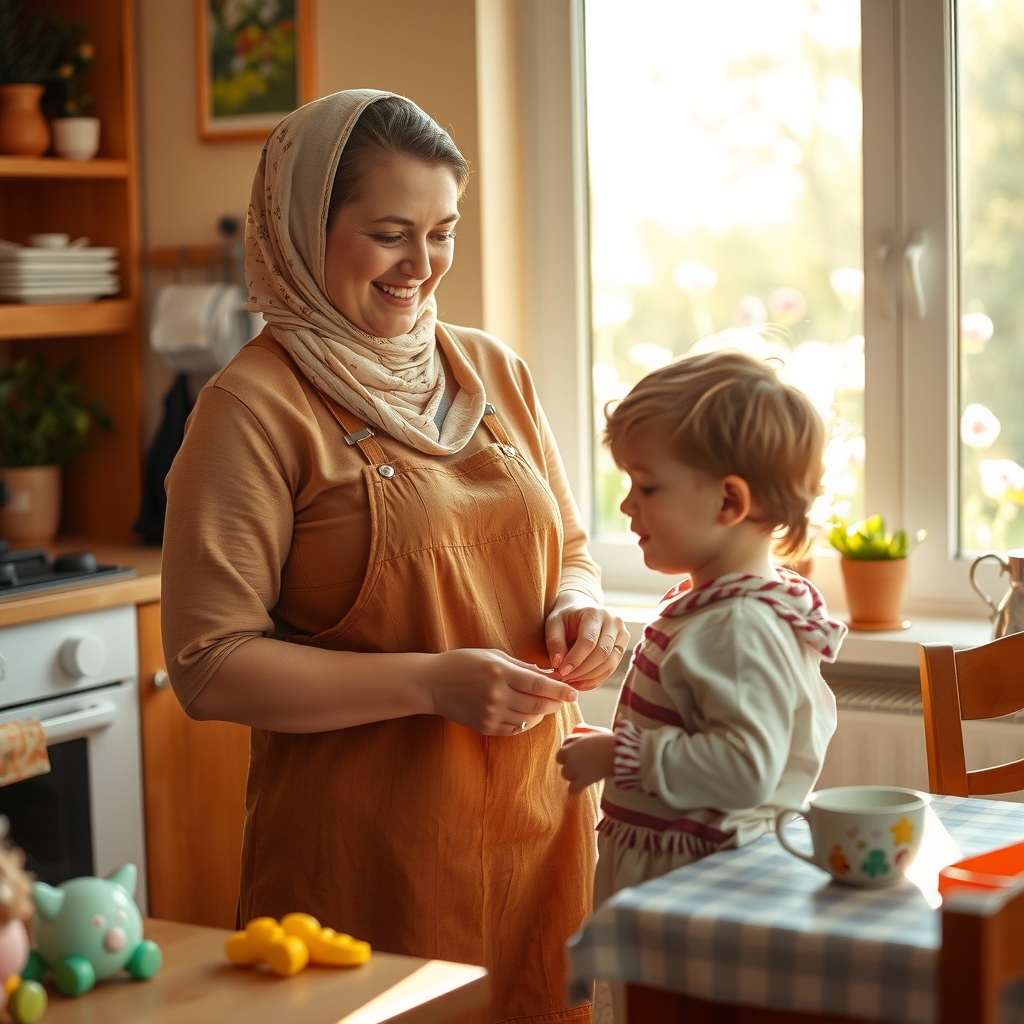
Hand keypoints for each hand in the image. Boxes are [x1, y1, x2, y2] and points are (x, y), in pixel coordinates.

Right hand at [429, 648, 578, 736]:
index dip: (560, 690)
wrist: (432, 683)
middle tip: (564, 699)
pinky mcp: (485, 727)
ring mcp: (491, 714)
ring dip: (541, 713)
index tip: (574, 692)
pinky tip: (526, 714)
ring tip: (545, 705)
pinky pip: (514, 729)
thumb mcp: (493, 655)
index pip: (539, 685)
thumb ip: (521, 666)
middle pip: (538, 704)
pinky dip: (525, 723)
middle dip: (556, 703)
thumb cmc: (464, 663)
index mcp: (500, 673)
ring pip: (528, 719)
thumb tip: (547, 675)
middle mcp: (497, 695)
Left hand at [545, 592, 628, 689]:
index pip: (588, 641)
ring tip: (570, 682)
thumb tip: (558, 664)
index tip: (561, 671)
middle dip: (582, 671)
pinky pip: (611, 669)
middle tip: (564, 679)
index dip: (575, 659)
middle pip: (602, 653)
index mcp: (594, 613)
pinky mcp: (622, 647)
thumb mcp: (553, 623)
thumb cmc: (565, 616)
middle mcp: (613, 622)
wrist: (581, 609)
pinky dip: (595, 680)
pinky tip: (580, 684)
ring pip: (609, 664)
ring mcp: (622, 634)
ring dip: (588, 677)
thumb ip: (554, 642)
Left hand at [555, 728, 615, 794]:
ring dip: (573, 777)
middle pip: (562, 765)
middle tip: (582, 766)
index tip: (576, 757)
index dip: (567, 756)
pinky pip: (572, 790)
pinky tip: (583, 786)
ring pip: (566, 776)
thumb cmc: (608, 741)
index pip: (560, 753)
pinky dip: (577, 789)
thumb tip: (576, 731)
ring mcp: (575, 770)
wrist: (618, 752)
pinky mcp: (583, 781)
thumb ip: (581, 735)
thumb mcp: (592, 733)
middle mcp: (570, 758)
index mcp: (571, 746)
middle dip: (570, 766)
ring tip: (585, 775)